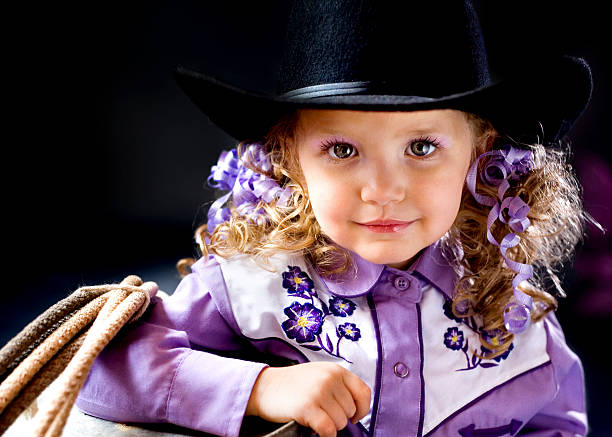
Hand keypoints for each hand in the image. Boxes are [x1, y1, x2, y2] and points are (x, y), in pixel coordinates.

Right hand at [245, 362, 370, 436]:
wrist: (265, 386)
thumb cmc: (293, 384)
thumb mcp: (320, 374)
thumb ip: (339, 384)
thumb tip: (358, 406)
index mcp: (335, 370)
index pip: (363, 392)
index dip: (362, 408)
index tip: (355, 416)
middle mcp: (330, 378)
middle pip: (350, 410)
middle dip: (339, 417)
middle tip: (322, 412)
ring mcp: (319, 392)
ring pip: (340, 422)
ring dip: (329, 425)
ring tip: (314, 416)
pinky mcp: (308, 407)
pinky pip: (328, 430)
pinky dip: (325, 435)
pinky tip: (315, 429)